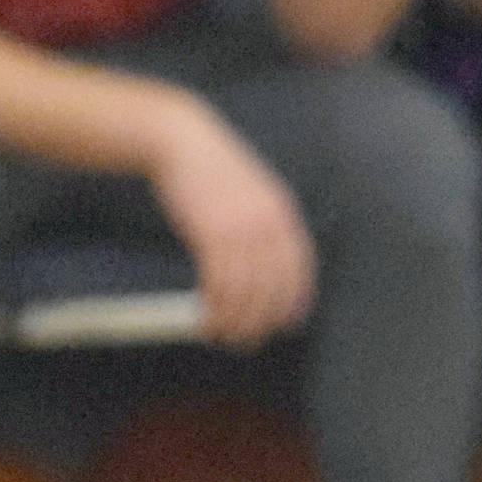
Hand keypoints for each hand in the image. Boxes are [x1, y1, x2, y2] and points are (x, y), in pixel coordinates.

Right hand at [150, 100, 316, 343]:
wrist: (183, 142)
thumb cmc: (215, 171)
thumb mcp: (254, 194)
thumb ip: (266, 227)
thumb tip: (267, 269)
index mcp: (283, 214)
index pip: (298, 270)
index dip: (293, 303)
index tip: (284, 324)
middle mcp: (267, 223)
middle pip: (271, 288)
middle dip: (260, 322)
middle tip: (247, 339)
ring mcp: (240, 228)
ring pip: (244, 292)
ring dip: (233, 321)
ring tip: (222, 333)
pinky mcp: (211, 233)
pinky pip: (218, 283)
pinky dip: (213, 306)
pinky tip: (206, 315)